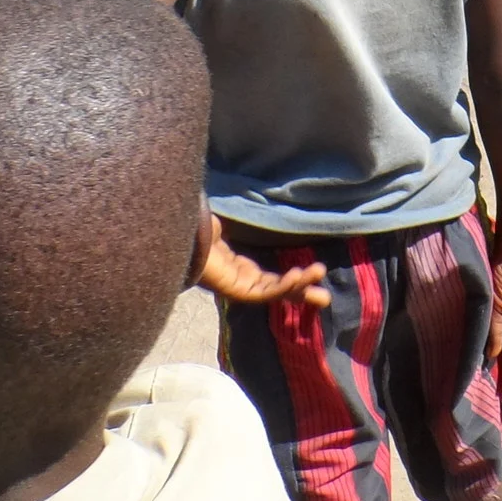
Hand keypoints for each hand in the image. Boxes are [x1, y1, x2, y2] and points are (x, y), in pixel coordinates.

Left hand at [193, 215, 331, 309]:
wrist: (176, 237)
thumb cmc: (194, 231)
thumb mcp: (222, 225)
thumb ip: (235, 222)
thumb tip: (243, 202)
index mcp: (238, 269)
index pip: (270, 279)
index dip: (291, 279)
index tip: (312, 273)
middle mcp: (240, 281)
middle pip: (276, 290)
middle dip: (301, 293)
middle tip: (325, 299)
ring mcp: (238, 287)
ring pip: (274, 292)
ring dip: (298, 287)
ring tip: (319, 280)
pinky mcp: (235, 291)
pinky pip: (264, 292)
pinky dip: (283, 285)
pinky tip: (298, 277)